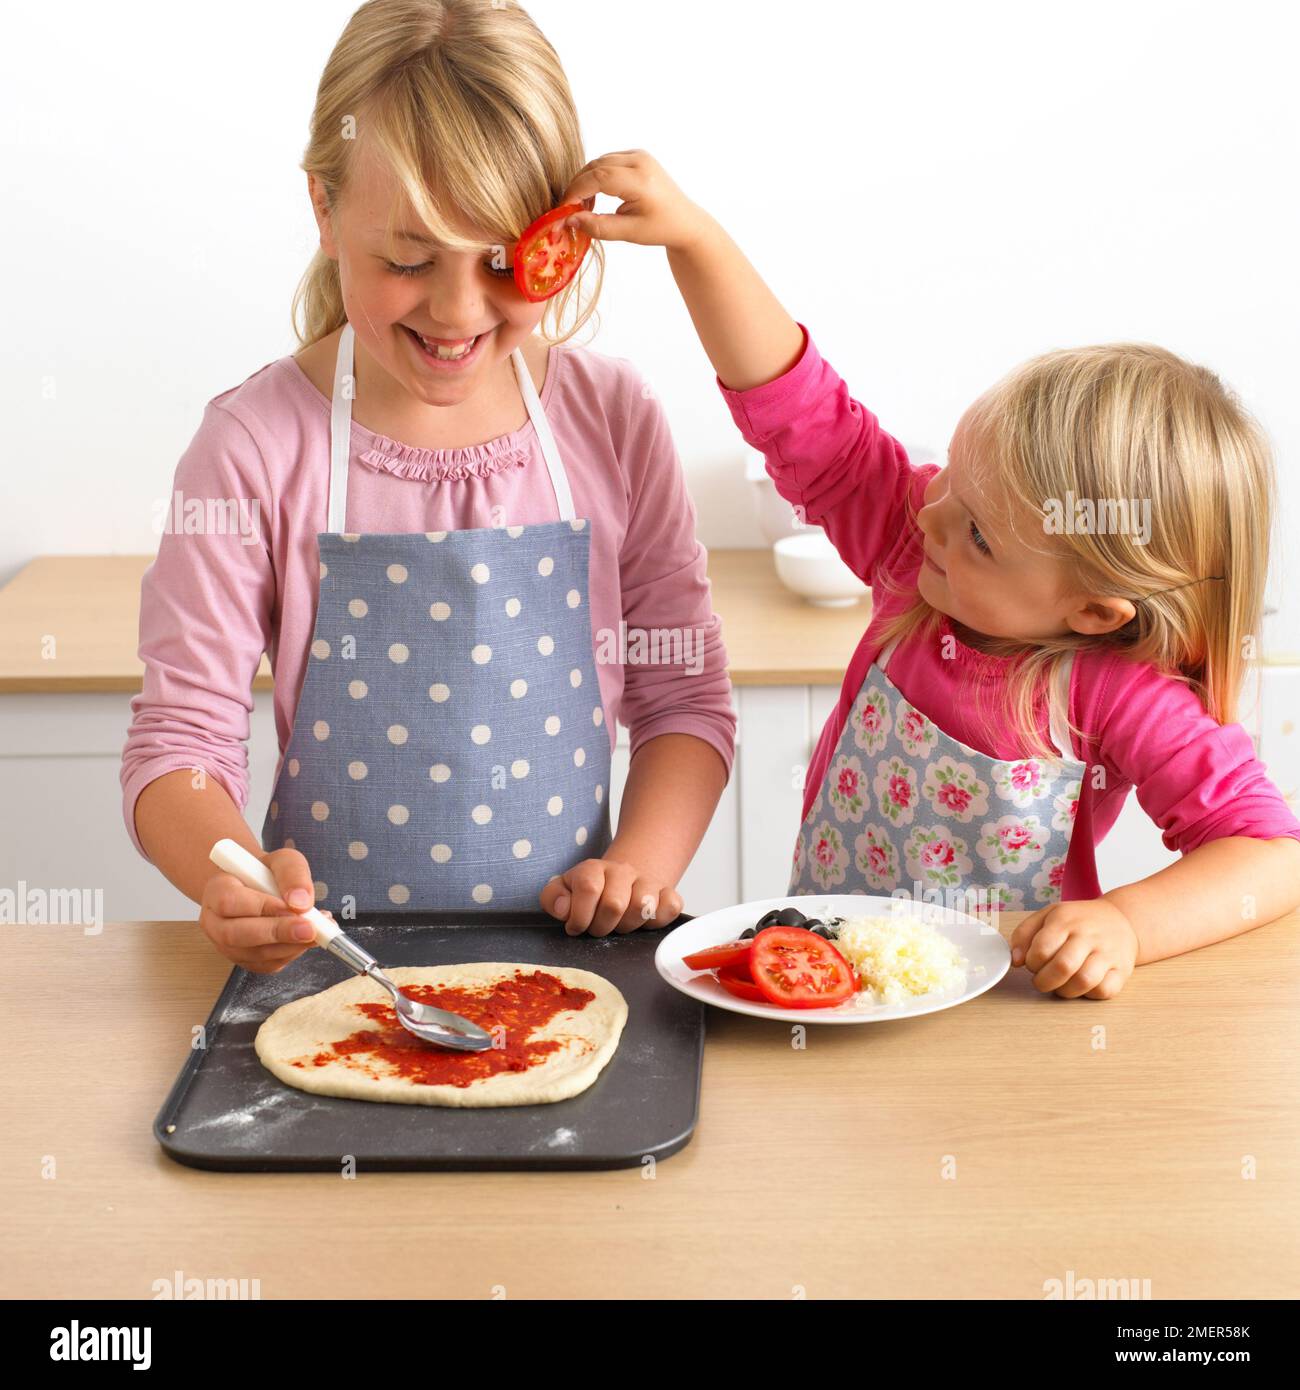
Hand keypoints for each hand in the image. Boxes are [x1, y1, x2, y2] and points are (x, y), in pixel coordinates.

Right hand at [198, 846, 332, 972]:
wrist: (260, 889)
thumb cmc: (267, 873)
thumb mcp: (282, 860)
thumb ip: (291, 874)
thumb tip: (301, 902)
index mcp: (216, 891)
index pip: (229, 902)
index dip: (262, 907)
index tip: (292, 906)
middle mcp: (215, 922)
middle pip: (236, 935)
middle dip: (277, 933)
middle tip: (310, 929)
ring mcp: (227, 946)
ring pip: (254, 954)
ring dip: (290, 945)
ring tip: (318, 931)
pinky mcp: (246, 961)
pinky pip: (268, 964)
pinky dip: (292, 953)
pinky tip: (309, 938)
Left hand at [540, 857, 683, 936]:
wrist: (622, 879)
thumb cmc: (590, 894)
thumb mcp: (563, 891)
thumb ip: (553, 898)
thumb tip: (565, 909)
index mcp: (593, 869)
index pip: (588, 888)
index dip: (580, 916)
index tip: (576, 927)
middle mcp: (622, 871)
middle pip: (615, 904)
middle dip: (602, 927)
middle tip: (599, 929)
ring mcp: (647, 881)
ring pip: (643, 906)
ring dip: (628, 926)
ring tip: (620, 925)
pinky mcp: (668, 894)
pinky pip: (671, 907)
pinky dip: (659, 920)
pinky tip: (644, 922)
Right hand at [561, 150, 714, 253]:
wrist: (685, 220)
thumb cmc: (660, 228)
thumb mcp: (629, 233)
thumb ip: (599, 227)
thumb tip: (570, 220)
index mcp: (641, 180)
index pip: (598, 177)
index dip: (576, 191)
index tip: (564, 209)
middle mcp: (640, 161)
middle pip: (596, 166)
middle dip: (578, 186)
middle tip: (569, 210)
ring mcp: (639, 155)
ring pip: (599, 162)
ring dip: (585, 181)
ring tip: (583, 207)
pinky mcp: (637, 155)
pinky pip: (607, 161)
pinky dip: (596, 176)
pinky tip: (594, 197)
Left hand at [1009, 898, 1138, 999]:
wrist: (1120, 919)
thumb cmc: (1077, 921)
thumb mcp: (1046, 916)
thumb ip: (1024, 935)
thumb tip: (1015, 960)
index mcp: (1065, 920)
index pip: (1042, 949)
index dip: (1032, 963)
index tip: (1032, 964)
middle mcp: (1089, 935)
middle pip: (1063, 967)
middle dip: (1044, 981)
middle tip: (1041, 980)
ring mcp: (1108, 953)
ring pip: (1084, 981)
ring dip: (1064, 991)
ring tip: (1059, 985)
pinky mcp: (1122, 970)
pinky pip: (1104, 991)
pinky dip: (1088, 995)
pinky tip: (1081, 986)